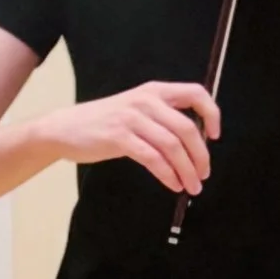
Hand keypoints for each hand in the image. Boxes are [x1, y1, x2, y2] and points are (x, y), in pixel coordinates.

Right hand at [43, 79, 217, 195]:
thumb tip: (195, 145)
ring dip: (187, 171)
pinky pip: (153, 159)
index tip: (215, 136)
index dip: (212, 114)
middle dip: (201, 156)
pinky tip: (173, 184)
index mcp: (154, 91)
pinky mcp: (119, 137)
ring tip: (191, 186)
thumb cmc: (104, 123)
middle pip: (188, 128)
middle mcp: (146, 101)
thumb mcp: (136, 110)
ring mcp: (132, 118)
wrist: (65, 128)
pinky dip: (168, 175)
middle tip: (203, 175)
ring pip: (172, 146)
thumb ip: (163, 119)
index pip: (195, 93)